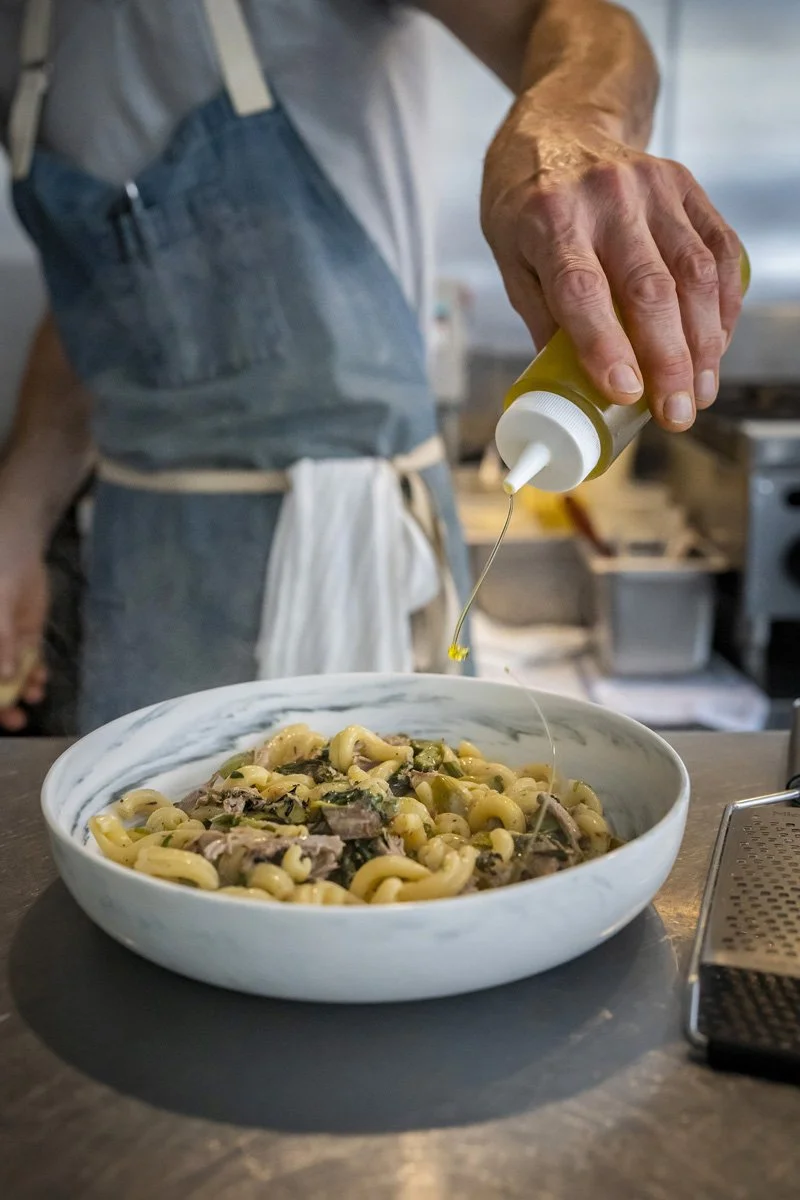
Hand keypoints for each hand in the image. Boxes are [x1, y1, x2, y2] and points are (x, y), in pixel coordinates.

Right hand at [0, 541, 47, 731]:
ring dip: (21, 691)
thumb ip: (0, 639)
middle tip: (16, 720)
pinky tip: (41, 680)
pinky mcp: (24, 638)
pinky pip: (29, 663)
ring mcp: (4, 645)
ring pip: (10, 678)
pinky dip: (36, 674)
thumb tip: (4, 676)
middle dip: (2, 704)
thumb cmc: (0, 572)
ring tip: (35, 695)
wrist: (19, 547)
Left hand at [481, 105, 744, 429]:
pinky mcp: (686, 185)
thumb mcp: (511, 257)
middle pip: (650, 289)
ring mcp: (653, 186)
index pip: (582, 290)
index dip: (605, 345)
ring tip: (701, 391)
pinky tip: (718, 344)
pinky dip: (724, 304)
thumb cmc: (526, 202)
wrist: (562, 120)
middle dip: (669, 362)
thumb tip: (574, 389)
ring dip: (705, 342)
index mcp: (549, 219)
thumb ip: (544, 318)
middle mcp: (606, 197)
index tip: (626, 393)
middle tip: (677, 414)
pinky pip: (719, 250)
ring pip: (694, 273)